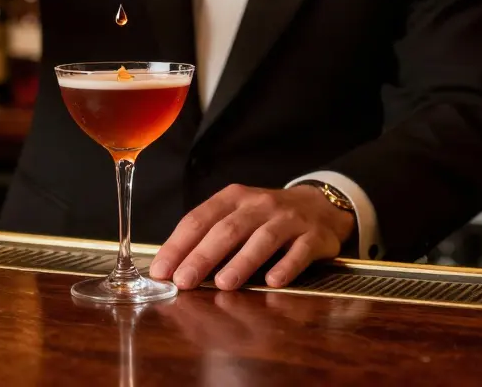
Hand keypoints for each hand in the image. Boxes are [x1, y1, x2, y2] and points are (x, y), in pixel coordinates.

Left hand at [149, 183, 354, 290]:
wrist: (320, 206)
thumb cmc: (266, 217)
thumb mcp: (236, 215)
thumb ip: (209, 235)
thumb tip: (172, 266)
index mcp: (233, 198)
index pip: (199, 219)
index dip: (178, 245)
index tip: (162, 270)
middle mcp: (259, 205)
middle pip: (227, 229)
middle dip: (203, 256)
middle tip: (184, 281)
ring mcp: (288, 219)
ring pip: (263, 239)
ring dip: (242, 262)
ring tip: (223, 283)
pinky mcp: (314, 236)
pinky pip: (299, 251)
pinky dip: (287, 266)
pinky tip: (273, 282)